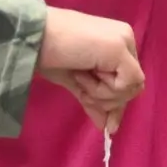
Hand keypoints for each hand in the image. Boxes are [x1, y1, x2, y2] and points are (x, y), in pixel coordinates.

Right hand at [39, 8, 143, 133]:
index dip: (116, 103)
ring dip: (101, 93)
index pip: (129, 82)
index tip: (107, 124)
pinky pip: (125, 85)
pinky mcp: (119, 49)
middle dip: (107, 100)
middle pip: (133, 89)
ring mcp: (124, 42)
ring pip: (131, 89)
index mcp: (117, 44)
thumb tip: (107, 128)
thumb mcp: (78, 83)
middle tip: (83, 90)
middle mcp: (125, 39)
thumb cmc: (49, 55)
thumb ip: (95, 101)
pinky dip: (103, 89)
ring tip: (79, 76)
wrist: (33, 38)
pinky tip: (84, 73)